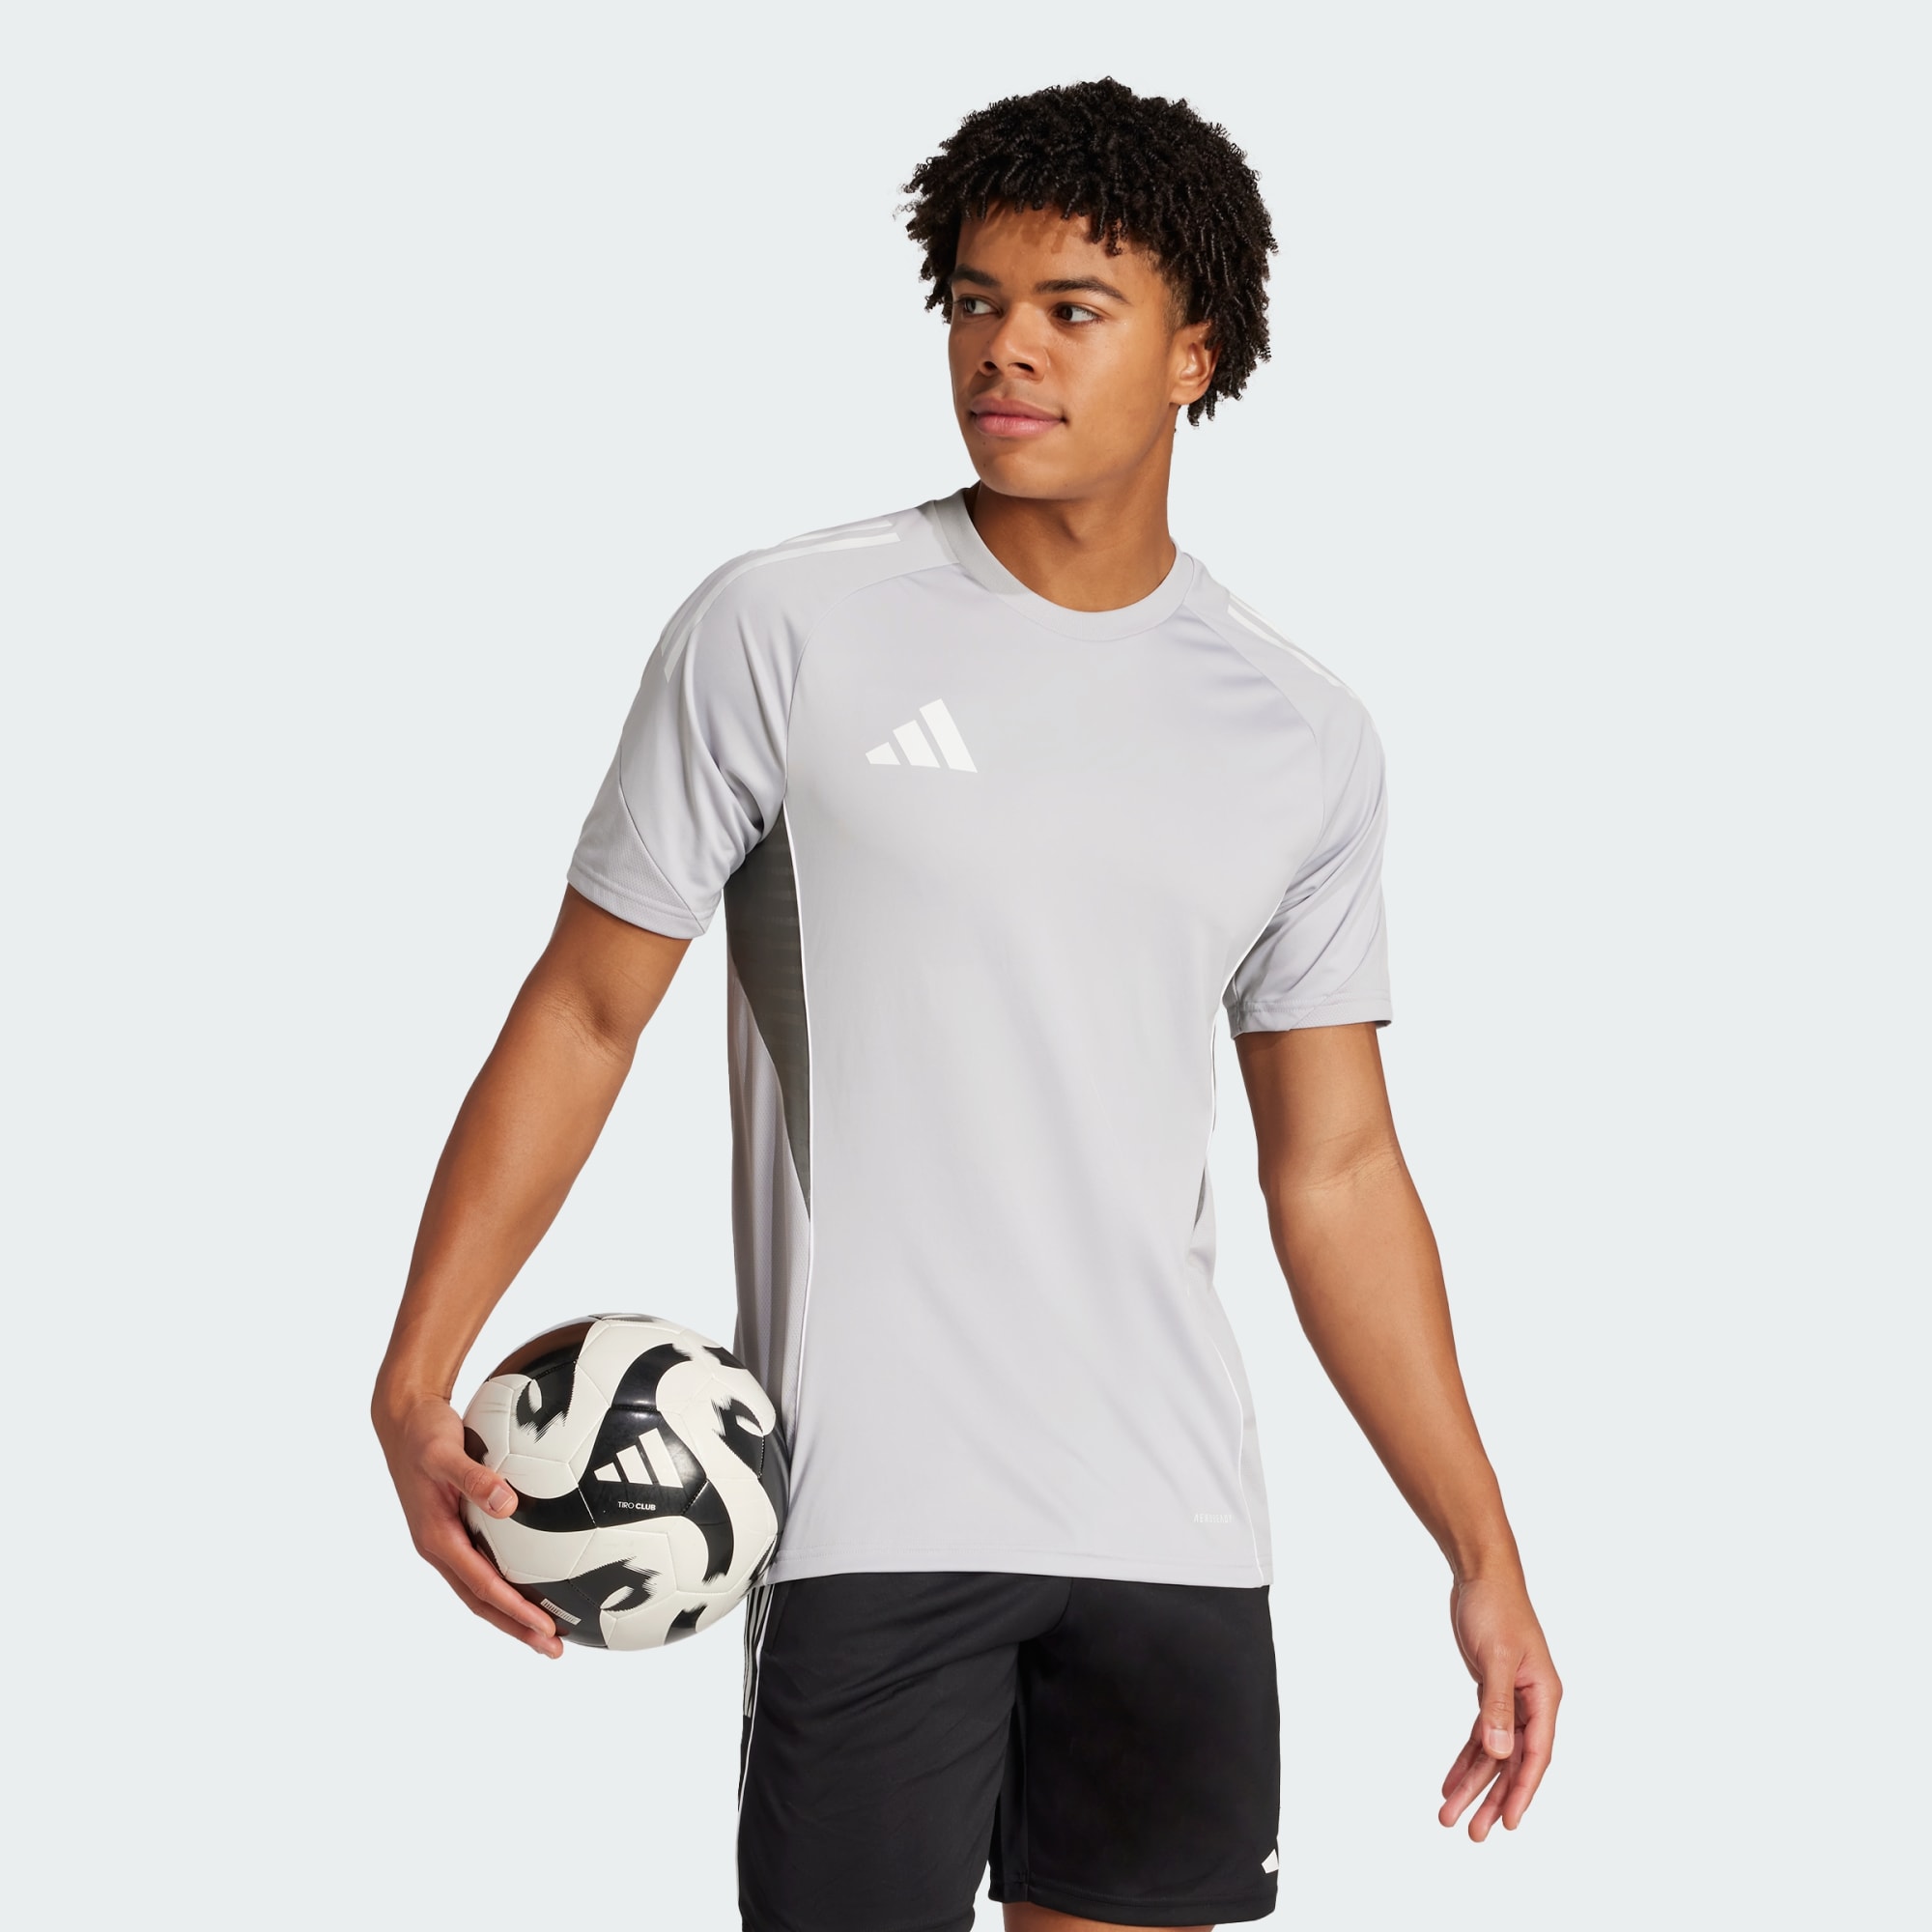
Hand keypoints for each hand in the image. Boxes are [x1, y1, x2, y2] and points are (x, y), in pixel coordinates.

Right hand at [375, 1392, 562, 1657]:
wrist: (403, 1419)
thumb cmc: (424, 1433)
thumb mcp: (444, 1451)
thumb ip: (474, 1477)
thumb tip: (507, 1503)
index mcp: (436, 1538)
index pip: (482, 1586)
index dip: (514, 1610)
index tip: (546, 1629)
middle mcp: (440, 1547)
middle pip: (481, 1601)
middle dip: (516, 1627)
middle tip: (554, 1649)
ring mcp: (446, 1541)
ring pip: (481, 1588)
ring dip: (512, 1612)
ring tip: (548, 1631)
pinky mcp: (454, 1528)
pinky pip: (482, 1564)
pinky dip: (506, 1581)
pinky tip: (535, 1579)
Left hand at [1439, 1570, 1559, 1839]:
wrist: (1481, 1573)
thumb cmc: (1496, 1607)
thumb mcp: (1497, 1657)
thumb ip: (1498, 1706)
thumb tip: (1499, 1752)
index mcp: (1544, 1696)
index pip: (1535, 1755)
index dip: (1522, 1791)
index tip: (1506, 1823)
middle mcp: (1533, 1703)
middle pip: (1514, 1762)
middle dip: (1492, 1798)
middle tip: (1472, 1833)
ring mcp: (1512, 1699)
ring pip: (1494, 1753)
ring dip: (1473, 1783)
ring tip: (1449, 1814)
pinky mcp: (1491, 1691)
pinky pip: (1480, 1734)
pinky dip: (1466, 1758)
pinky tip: (1449, 1780)